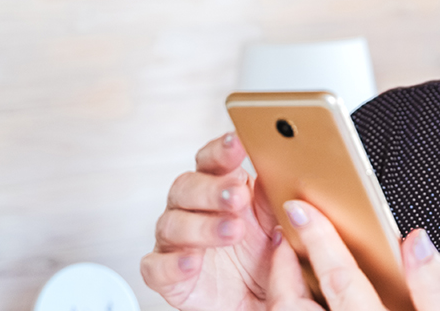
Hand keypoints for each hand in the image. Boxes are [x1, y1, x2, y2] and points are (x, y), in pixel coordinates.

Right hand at [141, 133, 276, 310]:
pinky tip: (192, 261)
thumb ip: (275, 195)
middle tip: (238, 195)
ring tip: (233, 231)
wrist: (256, 297)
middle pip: (186, 187)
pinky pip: (156, 266)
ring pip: (173, 224)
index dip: (221, 151)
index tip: (237, 143)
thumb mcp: (278, 222)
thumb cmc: (264, 253)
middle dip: (211, 190)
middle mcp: (191, 209)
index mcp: (218, 188)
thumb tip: (284, 169)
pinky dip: (171, 264)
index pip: (211, 161)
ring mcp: (175, 241)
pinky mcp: (165, 274)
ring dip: (202, 226)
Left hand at [266, 200, 439, 310]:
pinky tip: (301, 303)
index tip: (301, 210)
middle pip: (292, 306)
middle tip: (286, 241)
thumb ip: (438, 289)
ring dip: (281, 297)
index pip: (340, 280)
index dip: (319, 241)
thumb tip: (416, 240)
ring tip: (287, 273)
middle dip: (283, 272)